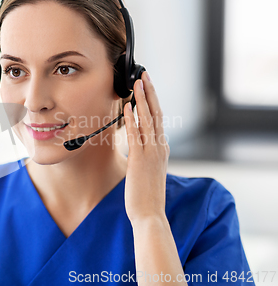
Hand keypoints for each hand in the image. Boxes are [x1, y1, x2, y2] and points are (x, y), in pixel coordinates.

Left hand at [123, 71, 169, 225]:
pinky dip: (132, 119)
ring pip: (148, 119)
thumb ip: (144, 157)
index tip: (147, 86)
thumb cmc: (146, 195)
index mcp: (161, 150)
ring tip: (137, 82)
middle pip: (157, 113)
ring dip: (142, 99)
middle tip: (145, 74)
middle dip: (150, 92)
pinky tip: (127, 106)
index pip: (159, 119)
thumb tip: (137, 147)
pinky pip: (136, 134)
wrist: (150, 214)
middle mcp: (160, 148)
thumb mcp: (147, 171)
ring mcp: (151, 153)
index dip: (153, 101)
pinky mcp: (140, 159)